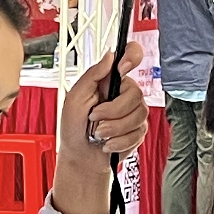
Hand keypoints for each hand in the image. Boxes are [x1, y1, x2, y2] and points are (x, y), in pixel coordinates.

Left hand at [53, 43, 151, 213]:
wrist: (81, 157)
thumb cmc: (74, 128)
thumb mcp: (75, 97)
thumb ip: (92, 75)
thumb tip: (109, 56)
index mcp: (110, 80)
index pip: (130, 56)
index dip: (133, 56)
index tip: (124, 68)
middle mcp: (124, 93)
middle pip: (135, 93)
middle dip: (112, 112)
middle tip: (95, 118)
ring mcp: (134, 112)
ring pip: (138, 115)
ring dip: (113, 129)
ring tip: (99, 133)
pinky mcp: (139, 130)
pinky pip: (137, 133)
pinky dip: (118, 141)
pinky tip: (108, 143)